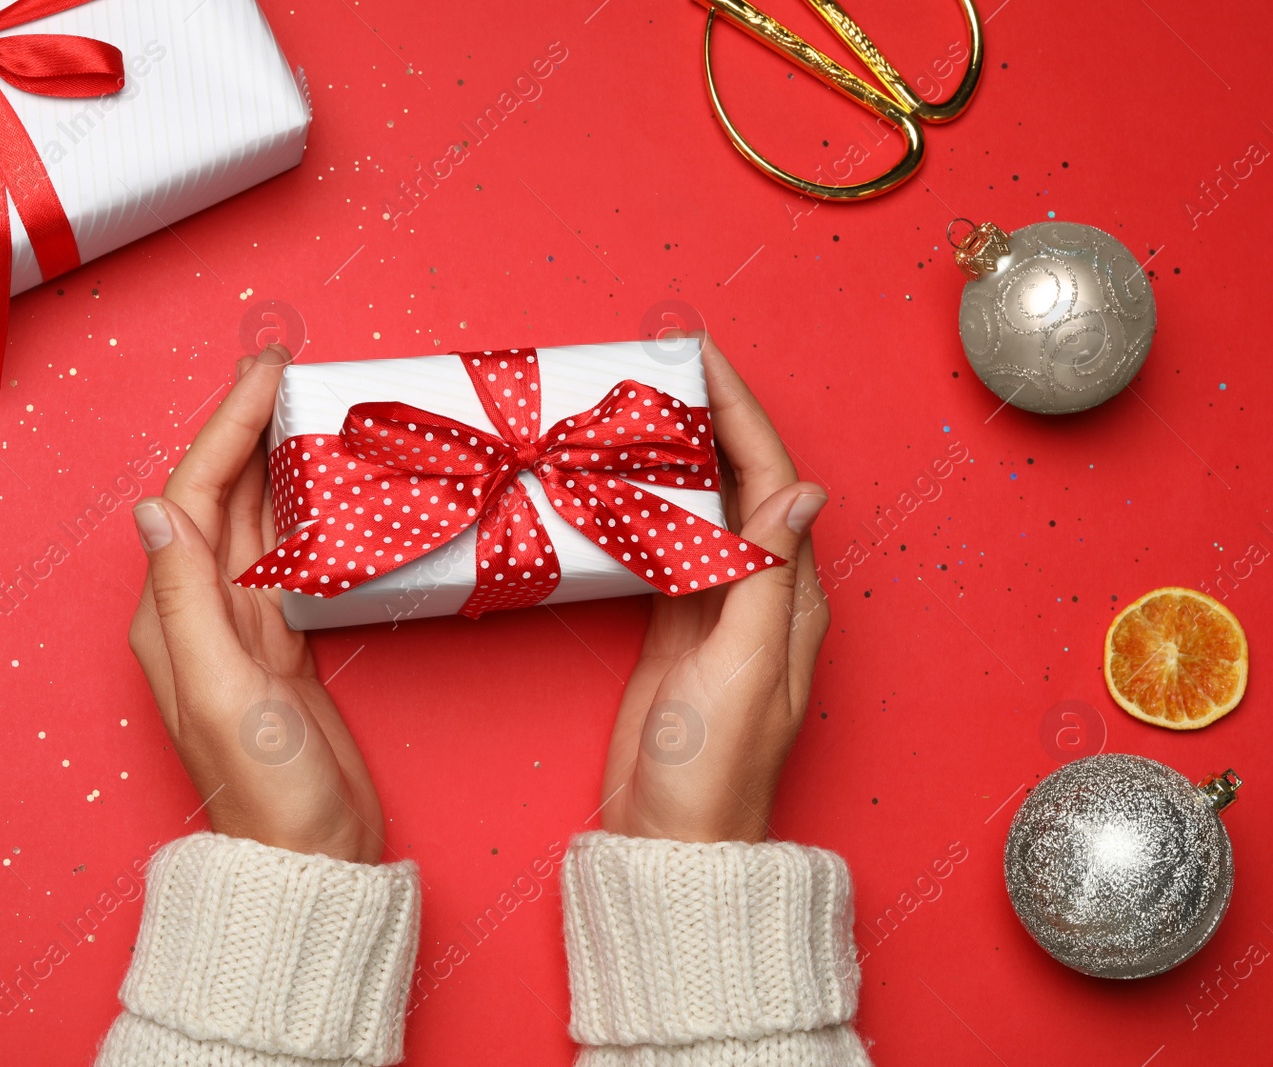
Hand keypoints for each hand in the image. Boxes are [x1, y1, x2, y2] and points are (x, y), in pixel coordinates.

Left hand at [127, 345, 384, 863]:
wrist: (312, 855)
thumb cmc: (268, 788)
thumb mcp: (223, 692)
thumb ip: (189, 601)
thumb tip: (157, 510)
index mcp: (172, 616)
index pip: (195, 496)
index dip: (227, 426)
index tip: (266, 372)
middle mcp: (198, 610)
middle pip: (220, 494)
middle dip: (246, 424)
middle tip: (286, 366)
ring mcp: (241, 625)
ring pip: (253, 517)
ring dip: (271, 456)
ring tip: (302, 403)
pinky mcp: (280, 641)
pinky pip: (284, 552)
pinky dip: (299, 505)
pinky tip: (318, 481)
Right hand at [599, 333, 829, 842]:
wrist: (672, 837)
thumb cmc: (715, 766)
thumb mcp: (746, 667)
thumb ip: (768, 578)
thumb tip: (801, 489)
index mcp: (791, 596)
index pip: (772, 481)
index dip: (741, 414)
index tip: (702, 359)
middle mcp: (759, 591)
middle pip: (738, 482)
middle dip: (707, 417)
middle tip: (660, 364)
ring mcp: (713, 607)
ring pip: (700, 507)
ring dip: (676, 451)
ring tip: (638, 402)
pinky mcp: (672, 626)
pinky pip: (665, 545)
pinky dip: (646, 503)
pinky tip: (622, 476)